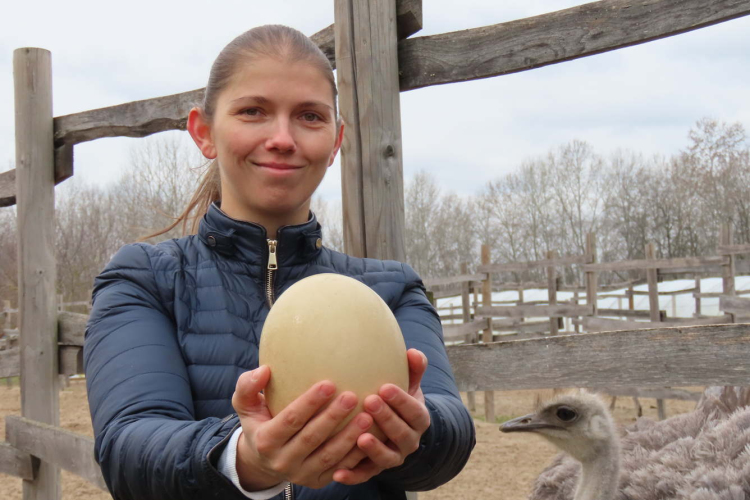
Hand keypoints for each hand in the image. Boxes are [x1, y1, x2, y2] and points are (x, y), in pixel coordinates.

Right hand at [231, 365, 371, 489]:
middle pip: (312, 438)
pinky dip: (357, 454)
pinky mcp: (317, 482)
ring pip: (329, 456)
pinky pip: (341, 469)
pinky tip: (371, 436)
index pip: (290, 420)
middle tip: (352, 396)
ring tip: (367, 416)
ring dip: (349, 437)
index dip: (309, 403)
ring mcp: (301, 474)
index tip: (329, 383)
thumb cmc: (259, 421)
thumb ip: (248, 386)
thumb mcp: (245, 405)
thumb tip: (265, 370)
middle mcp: (282, 461)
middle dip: (333, 418)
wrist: (262, 460)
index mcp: (266, 441)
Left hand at [332, 348, 430, 484]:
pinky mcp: (375, 469)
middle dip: (387, 419)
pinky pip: (365, 475)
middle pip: (402, 434)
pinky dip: (353, 476)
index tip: (385, 387)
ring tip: (360, 437)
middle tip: (369, 402)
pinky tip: (337, 473)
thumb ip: (413, 369)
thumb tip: (413, 352)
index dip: (402, 401)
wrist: (396, 428)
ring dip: (374, 449)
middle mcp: (409, 441)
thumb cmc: (398, 399)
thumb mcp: (408, 384)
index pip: (415, 411)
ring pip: (387, 458)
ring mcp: (393, 457)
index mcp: (418, 419)